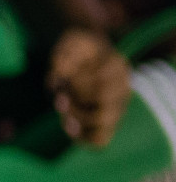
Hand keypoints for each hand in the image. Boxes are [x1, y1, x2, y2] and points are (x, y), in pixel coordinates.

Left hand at [47, 29, 130, 145]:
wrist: (86, 53)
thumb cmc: (77, 47)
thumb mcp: (70, 42)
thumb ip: (64, 57)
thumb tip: (58, 79)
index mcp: (117, 67)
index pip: (102, 86)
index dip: (78, 86)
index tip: (63, 78)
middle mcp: (123, 88)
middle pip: (104, 106)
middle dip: (75, 105)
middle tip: (59, 97)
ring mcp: (118, 105)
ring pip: (105, 124)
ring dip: (78, 120)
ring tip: (62, 108)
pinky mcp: (108, 119)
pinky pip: (101, 139)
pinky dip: (83, 136)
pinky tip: (68, 125)